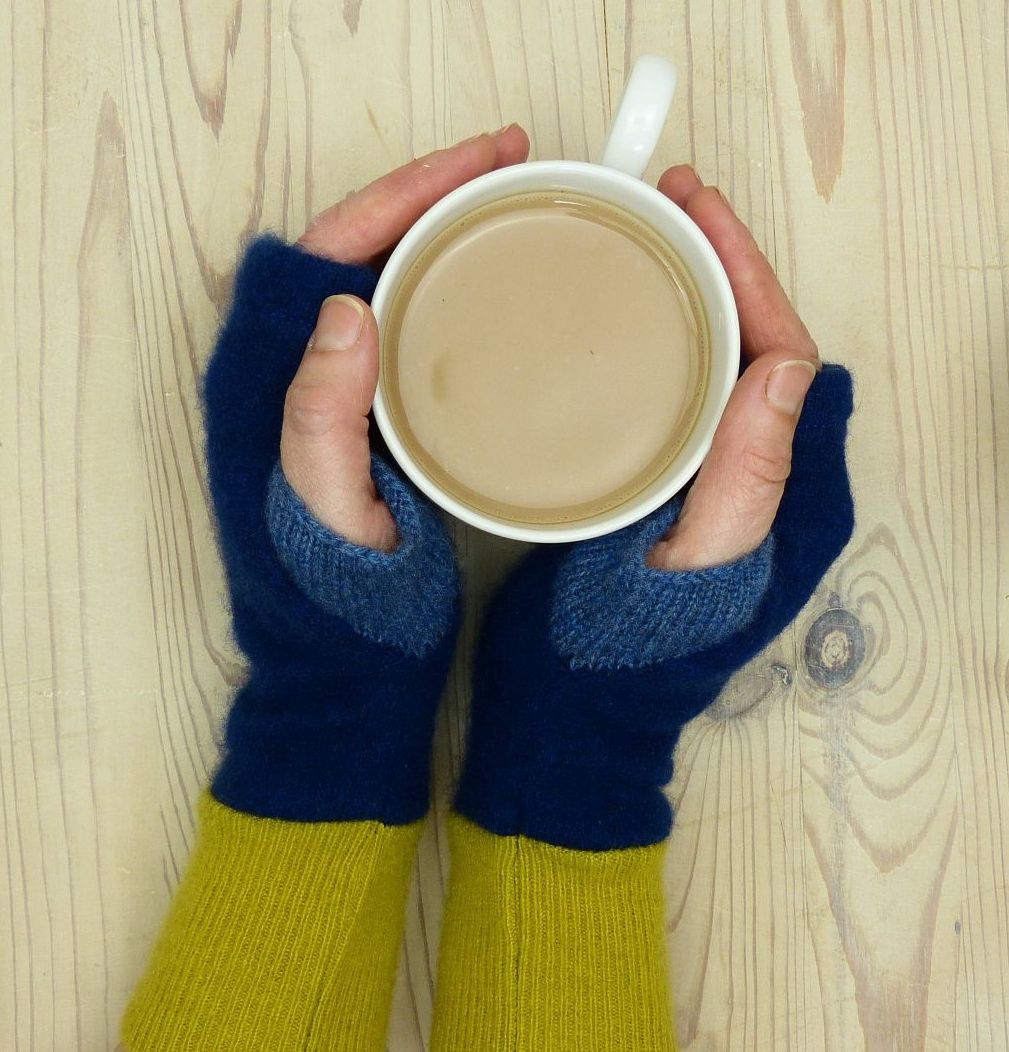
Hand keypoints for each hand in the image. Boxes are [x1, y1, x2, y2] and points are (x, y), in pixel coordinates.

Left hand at [281, 126, 529, 551]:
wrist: (350, 635)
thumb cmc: (331, 577)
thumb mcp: (321, 501)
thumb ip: (319, 415)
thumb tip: (346, 308)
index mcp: (284, 370)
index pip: (338, 247)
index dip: (404, 193)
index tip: (474, 162)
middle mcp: (316, 363)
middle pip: (371, 245)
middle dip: (436, 192)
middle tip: (510, 161)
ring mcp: (358, 383)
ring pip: (398, 277)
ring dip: (450, 228)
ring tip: (513, 198)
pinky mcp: (392, 408)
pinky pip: (422, 324)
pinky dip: (460, 285)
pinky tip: (501, 278)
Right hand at [647, 166, 820, 571]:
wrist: (611, 639)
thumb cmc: (667, 596)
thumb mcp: (717, 537)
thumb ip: (752, 466)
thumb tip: (787, 368)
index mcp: (760, 445)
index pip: (772, 334)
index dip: (744, 263)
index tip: (703, 209)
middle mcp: (731, 430)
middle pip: (737, 320)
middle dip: (712, 251)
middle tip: (669, 196)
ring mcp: (686, 433)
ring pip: (698, 335)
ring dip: (679, 275)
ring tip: (643, 226)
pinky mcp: (641, 441)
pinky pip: (656, 364)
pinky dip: (642, 320)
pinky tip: (611, 300)